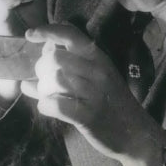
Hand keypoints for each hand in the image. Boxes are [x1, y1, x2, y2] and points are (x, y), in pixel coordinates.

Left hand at [19, 24, 165, 165]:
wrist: (135, 134)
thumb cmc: (113, 105)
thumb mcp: (99, 79)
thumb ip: (70, 68)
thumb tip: (34, 64)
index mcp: (100, 59)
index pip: (71, 35)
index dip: (47, 31)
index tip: (30, 35)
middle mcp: (98, 72)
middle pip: (55, 58)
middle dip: (41, 69)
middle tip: (45, 81)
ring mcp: (94, 94)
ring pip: (53, 80)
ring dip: (43, 89)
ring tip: (49, 96)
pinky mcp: (88, 116)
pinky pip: (54, 104)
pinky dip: (45, 106)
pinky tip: (51, 108)